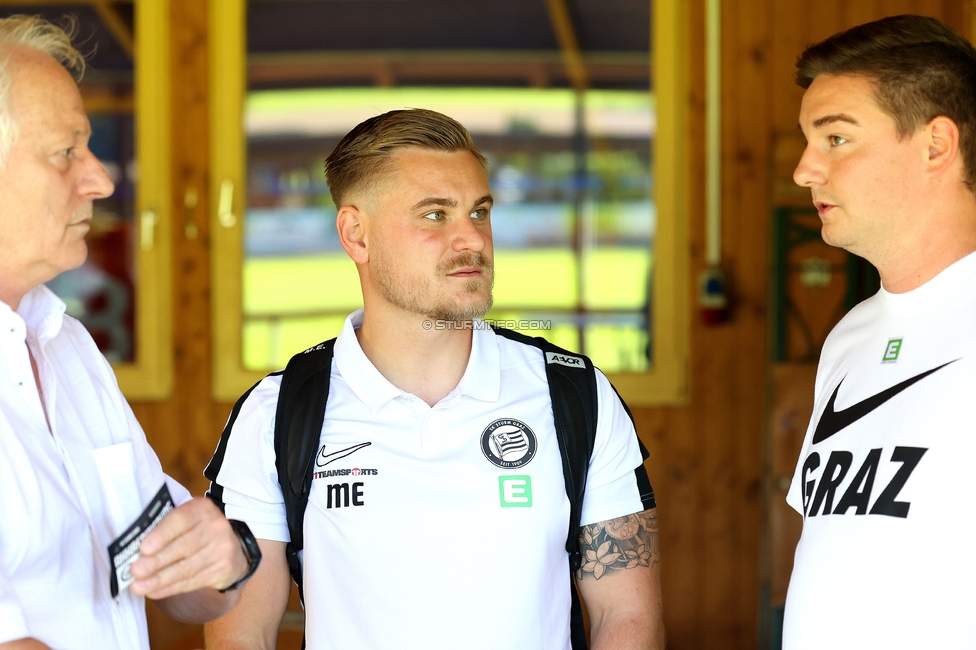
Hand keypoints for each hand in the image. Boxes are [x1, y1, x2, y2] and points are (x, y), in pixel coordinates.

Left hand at [129, 497, 246, 598]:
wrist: (232, 548)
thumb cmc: (197, 532)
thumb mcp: (186, 521)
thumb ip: (165, 529)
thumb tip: (135, 551)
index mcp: (202, 508)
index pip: (180, 520)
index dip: (161, 535)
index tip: (143, 549)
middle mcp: (216, 526)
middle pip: (183, 546)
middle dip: (157, 561)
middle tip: (135, 571)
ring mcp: (222, 548)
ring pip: (187, 567)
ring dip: (160, 579)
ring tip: (138, 587)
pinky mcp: (223, 569)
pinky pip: (193, 581)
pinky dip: (170, 588)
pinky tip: (154, 592)